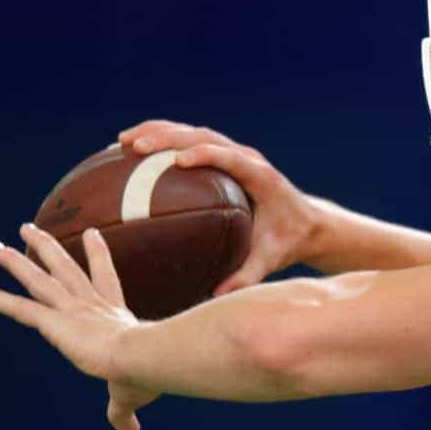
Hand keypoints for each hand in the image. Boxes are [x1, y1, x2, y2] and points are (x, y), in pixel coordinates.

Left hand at [0, 224, 160, 429]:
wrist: (144, 359)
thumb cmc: (145, 373)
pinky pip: (18, 308)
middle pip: (64, 269)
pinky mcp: (54, 323)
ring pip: (38, 279)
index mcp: (115, 315)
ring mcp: (72, 311)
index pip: (104, 278)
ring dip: (14, 261)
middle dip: (46, 248)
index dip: (97, 255)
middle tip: (29, 230)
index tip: (91, 233)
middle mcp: (91, 306)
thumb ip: (123, 412)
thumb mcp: (132, 393)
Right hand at [119, 120, 319, 294]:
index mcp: (260, 176)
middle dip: (168, 137)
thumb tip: (216, 297)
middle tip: (135, 146)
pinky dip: (163, 142)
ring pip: (194, 133)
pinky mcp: (225, 158)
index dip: (206, 155)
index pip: (231, 158)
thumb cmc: (288, 241)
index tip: (178, 161)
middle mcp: (246, 159)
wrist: (307, 223)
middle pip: (204, 137)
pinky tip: (133, 152)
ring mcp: (235, 155)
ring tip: (123, 141)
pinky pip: (191, 143)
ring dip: (159, 132)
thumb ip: (247, 276)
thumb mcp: (270, 260)